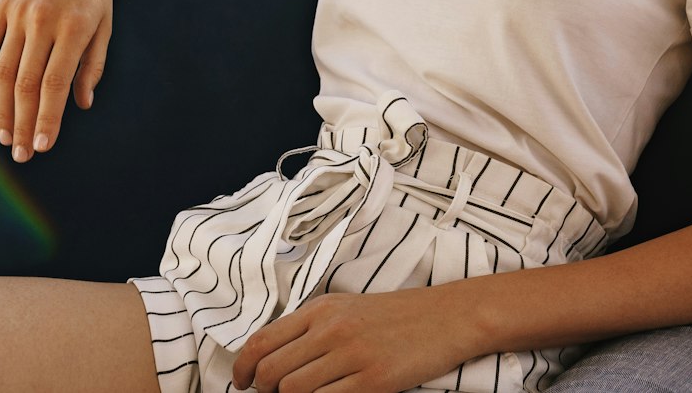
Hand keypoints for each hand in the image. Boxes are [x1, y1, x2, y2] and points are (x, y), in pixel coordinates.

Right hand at [0, 0, 148, 160]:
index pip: (54, 84)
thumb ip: (93, 65)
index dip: (48, 119)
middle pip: (26, 84)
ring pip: (3, 72)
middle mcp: (42, 21)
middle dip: (23, 124)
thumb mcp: (106, 23)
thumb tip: (81, 105)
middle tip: (23, 155)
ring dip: (3, 110)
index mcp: (73, 27)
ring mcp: (18, 13)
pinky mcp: (1, 6)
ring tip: (7, 138)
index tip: (44, 147)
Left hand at [232, 290, 481, 392]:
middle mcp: (332, 329)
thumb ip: (312, 328)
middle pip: (272, 372)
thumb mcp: (348, 308)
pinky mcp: (374, 380)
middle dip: (265, 392)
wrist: (449, 316)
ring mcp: (353, 355)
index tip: (242, 383)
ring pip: (295, 391)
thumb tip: (273, 358)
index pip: (262, 341)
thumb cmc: (397, 316)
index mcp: (321, 309)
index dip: (242, 368)